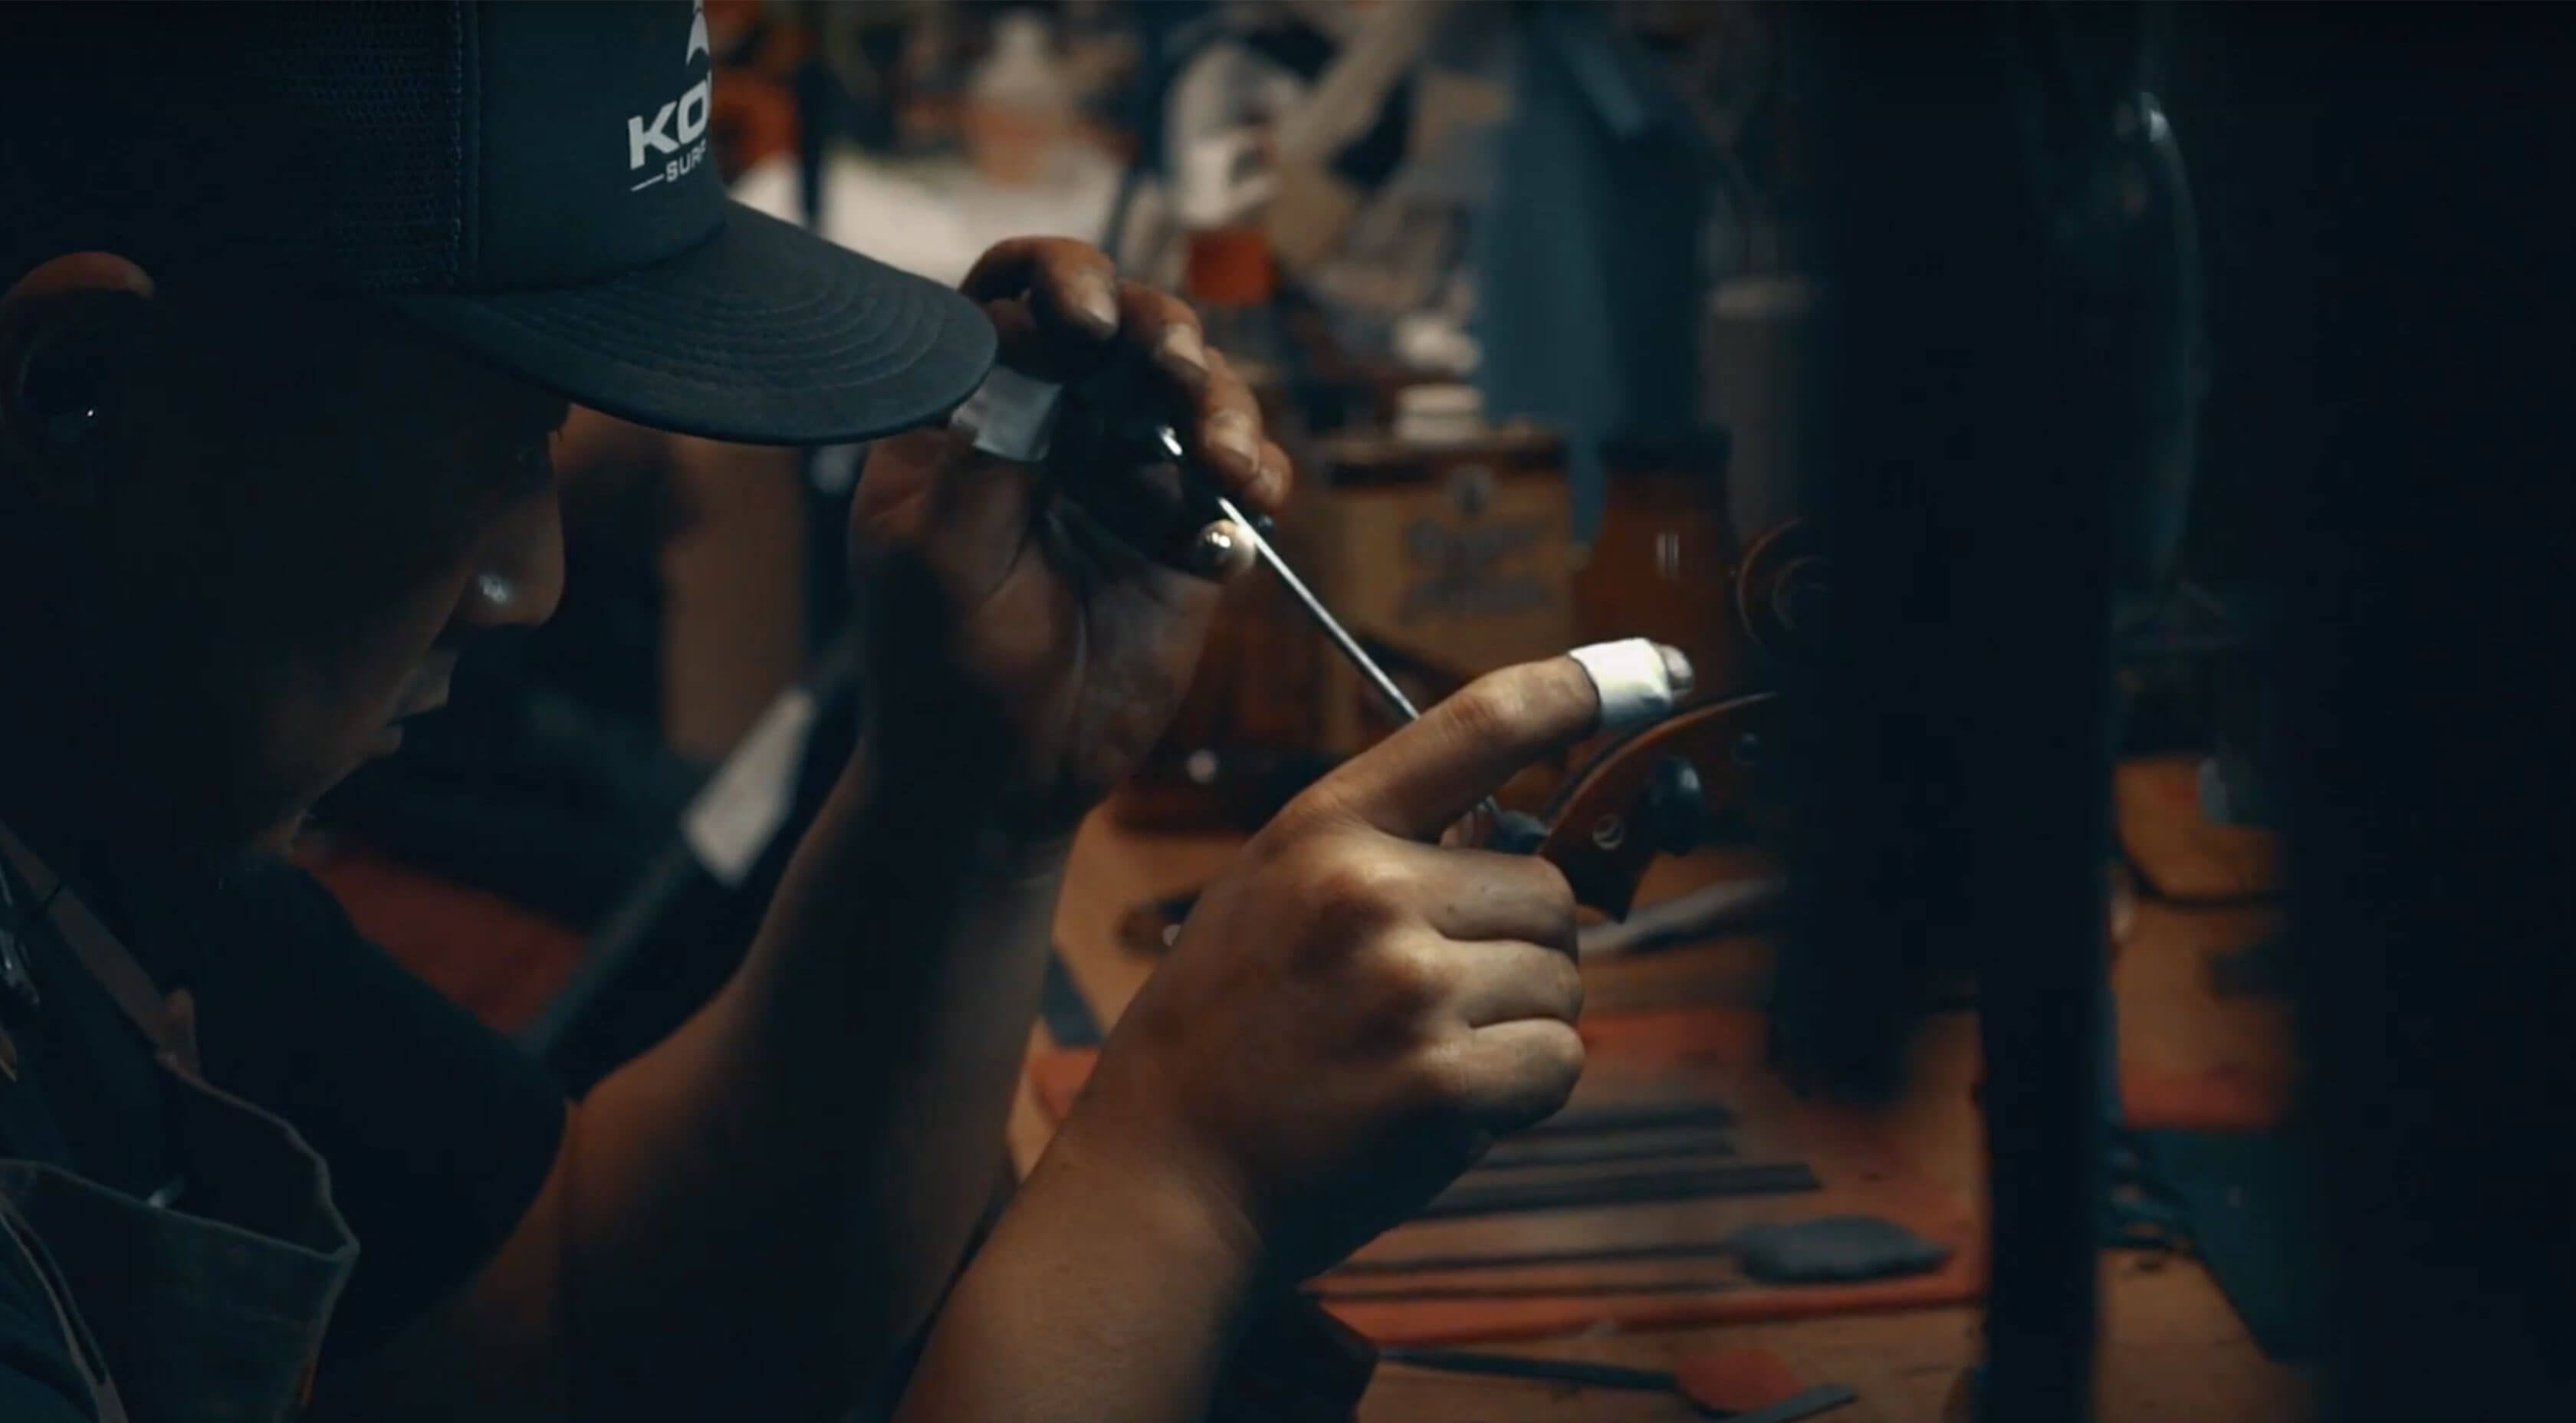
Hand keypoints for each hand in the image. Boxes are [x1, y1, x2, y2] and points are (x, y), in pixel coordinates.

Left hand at [849, 239, 1290, 837]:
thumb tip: (1033, 337)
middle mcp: (1056, 420)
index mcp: (971, 406)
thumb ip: (985, 445)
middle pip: (1125, 324)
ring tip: (1225, 467)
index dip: (1060, 283)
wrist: (1003, 780)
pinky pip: (1240, 474)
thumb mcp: (937, 554)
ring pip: (1195, 391)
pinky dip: (1258, 474)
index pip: (1015, 294)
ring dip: (1222, 407)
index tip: (1088, 328)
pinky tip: (1249, 503)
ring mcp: (1127, 471)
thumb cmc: (939, 667)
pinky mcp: (1188, 530)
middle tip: (1176, 376)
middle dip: (1162, 334)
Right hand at [1051, 655, 1609, 1282]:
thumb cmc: (1227, 1036)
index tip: (1650, 672)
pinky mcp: (1445, 1084)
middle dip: (1517, 946)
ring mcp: (1410, 988)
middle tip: (1432, 1001)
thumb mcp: (1272, 893)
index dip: (1577, 689)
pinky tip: (1441, 1105)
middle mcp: (1371, 891)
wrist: (1167, 1176)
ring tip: (1418, 1055)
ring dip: (1518, 1022)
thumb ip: (1384, 849)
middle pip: (1546, 888)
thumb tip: (1522, 829)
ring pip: (1562, 979)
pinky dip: (1523, 1091)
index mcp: (1326, 827)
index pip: (1478, 725)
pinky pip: (1558, 1061)